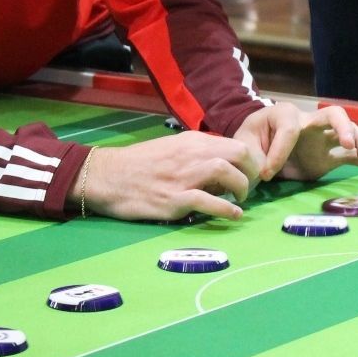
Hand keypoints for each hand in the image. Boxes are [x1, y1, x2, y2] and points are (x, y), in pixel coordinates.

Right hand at [80, 131, 257, 220]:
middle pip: (238, 154)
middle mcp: (191, 155)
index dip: (249, 162)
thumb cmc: (137, 164)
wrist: (105, 176)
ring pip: (226, 172)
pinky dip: (226, 209)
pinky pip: (207, 202)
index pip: (234, 145)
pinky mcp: (173, 199)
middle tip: (250, 187)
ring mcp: (182, 177)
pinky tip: (233, 215)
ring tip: (241, 200)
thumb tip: (220, 170)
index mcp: (191, 142)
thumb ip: (195, 156)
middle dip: (252, 172)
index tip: (249, 175)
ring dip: (241, 188)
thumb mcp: (170, 149)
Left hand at [233, 103, 357, 182]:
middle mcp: (309, 122)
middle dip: (342, 126)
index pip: (289, 129)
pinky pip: (351, 155)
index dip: (279, 151)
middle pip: (333, 115)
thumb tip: (262, 171)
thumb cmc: (251, 141)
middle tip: (347, 143)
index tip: (266, 174)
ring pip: (348, 132)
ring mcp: (323, 138)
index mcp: (284, 115)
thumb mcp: (245, 145)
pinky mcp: (330, 155)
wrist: (258, 147)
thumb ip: (253, 155)